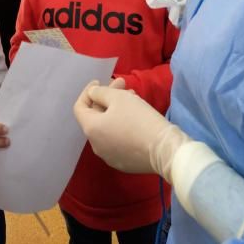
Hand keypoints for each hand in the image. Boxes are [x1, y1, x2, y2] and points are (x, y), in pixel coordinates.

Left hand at [73, 81, 187, 180]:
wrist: (164, 150)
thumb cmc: (139, 119)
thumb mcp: (118, 98)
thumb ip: (100, 93)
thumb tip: (92, 94)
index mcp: (91, 129)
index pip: (80, 107)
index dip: (88, 91)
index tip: (99, 81)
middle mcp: (96, 145)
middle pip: (96, 117)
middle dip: (107, 98)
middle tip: (123, 84)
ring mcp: (109, 156)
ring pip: (108, 127)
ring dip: (116, 111)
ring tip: (133, 98)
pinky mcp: (124, 163)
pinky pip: (117, 139)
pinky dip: (121, 126)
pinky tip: (136, 118)